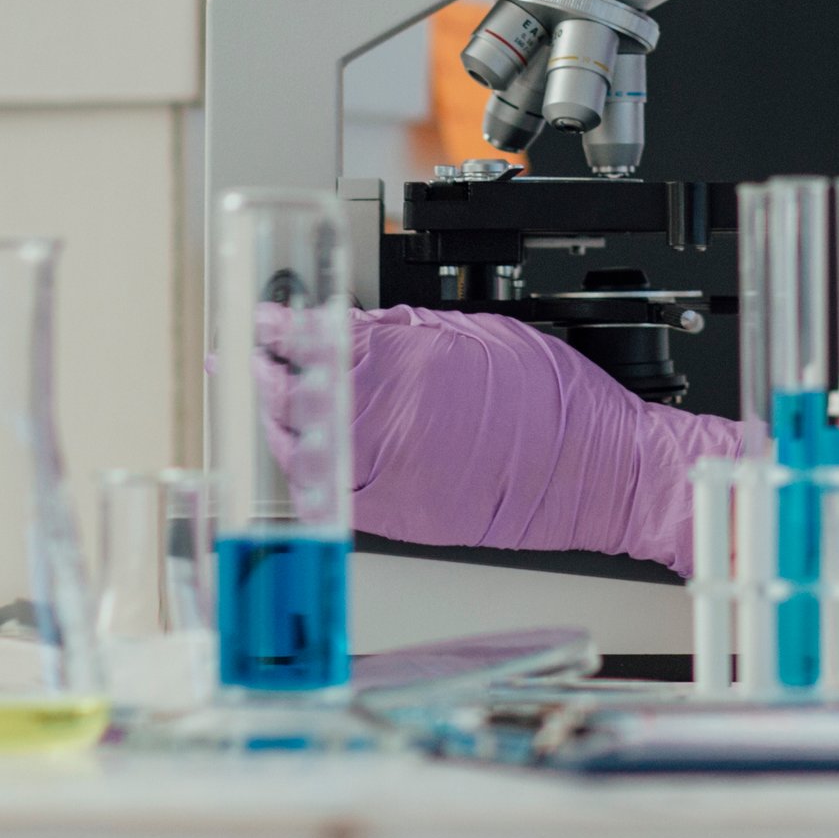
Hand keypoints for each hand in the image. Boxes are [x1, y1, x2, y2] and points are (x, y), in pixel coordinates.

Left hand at [260, 306, 751, 574]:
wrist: (594, 469)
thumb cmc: (553, 399)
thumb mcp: (480, 333)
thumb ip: (408, 331)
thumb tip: (356, 326)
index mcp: (407, 364)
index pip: (321, 339)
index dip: (284, 327)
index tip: (266, 320)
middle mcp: (389, 421)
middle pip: (300, 394)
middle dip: (265, 373)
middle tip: (244, 358)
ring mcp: (392, 474)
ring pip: (306, 449)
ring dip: (276, 424)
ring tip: (261, 405)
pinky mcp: (401, 517)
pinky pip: (335, 497)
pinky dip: (307, 476)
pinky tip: (298, 461)